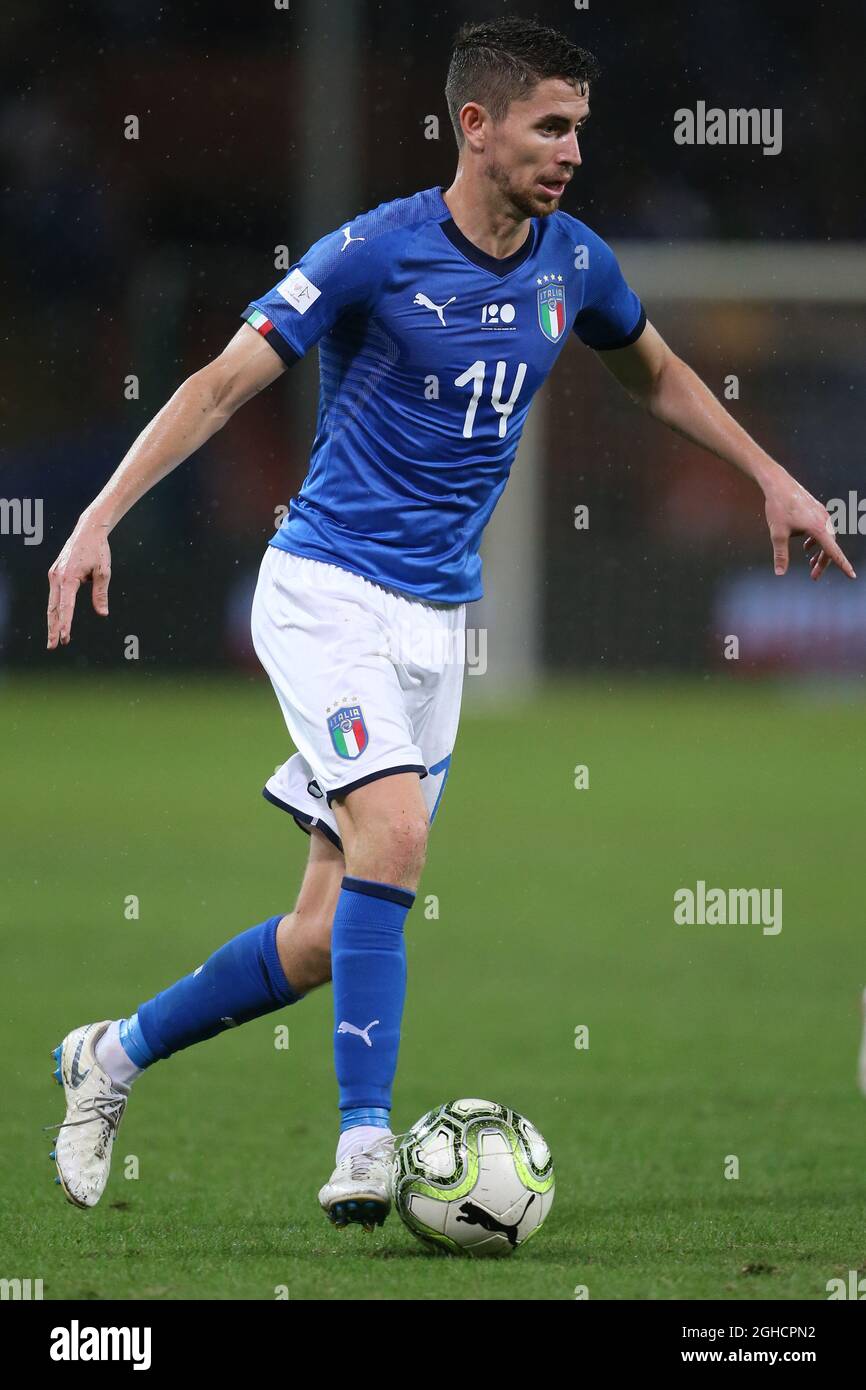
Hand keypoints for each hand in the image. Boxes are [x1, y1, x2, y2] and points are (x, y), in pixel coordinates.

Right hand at [47, 516, 112, 648]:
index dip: (65, 623)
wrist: (88, 530)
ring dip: (53, 622)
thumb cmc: (98, 550)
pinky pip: (54, 596)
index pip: (66, 606)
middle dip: (53, 628)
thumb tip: (103, 613)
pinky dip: (55, 610)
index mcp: (68, 577)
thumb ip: (101, 593)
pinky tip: (57, 621)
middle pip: (53, 608)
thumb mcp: (104, 572)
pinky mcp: (55, 573)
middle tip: (53, 646)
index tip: (65, 637)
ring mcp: (54, 575)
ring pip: (51, 603)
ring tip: (54, 640)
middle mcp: (57, 577)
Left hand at [763, 473, 855, 580]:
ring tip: (810, 563)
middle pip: (829, 547)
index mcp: (818, 528)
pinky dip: (816, 540)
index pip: (833, 552)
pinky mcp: (817, 510)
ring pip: (825, 538)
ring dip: (819, 552)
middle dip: (822, 563)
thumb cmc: (778, 508)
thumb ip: (781, 555)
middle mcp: (824, 521)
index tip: (851, 575)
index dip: (843, 565)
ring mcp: (822, 514)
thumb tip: (780, 573)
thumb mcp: (777, 534)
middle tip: (814, 576)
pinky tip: (806, 546)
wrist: (778, 484)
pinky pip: (821, 529)